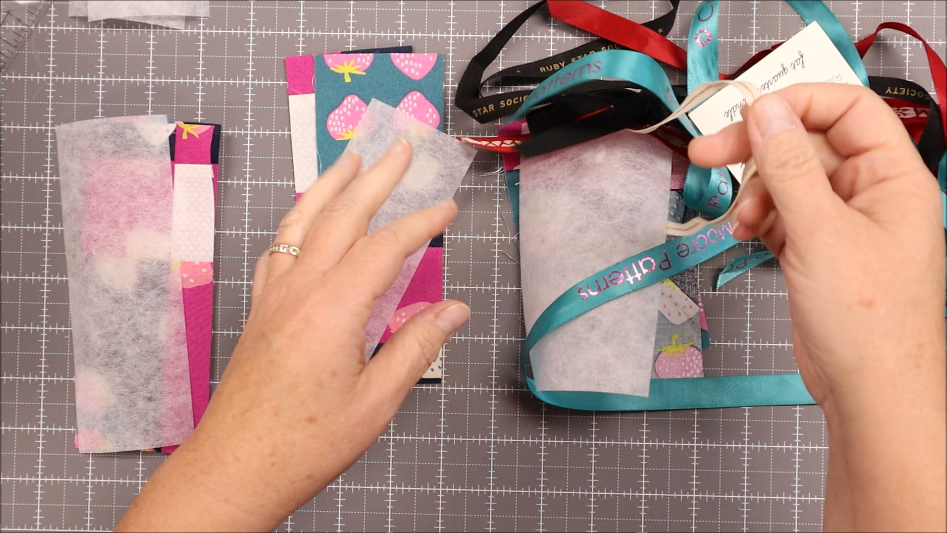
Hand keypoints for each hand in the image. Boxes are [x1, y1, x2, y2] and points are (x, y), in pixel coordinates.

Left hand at [117, 140, 469, 531]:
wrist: (234, 468)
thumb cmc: (305, 443)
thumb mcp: (376, 402)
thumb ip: (416, 347)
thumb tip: (453, 309)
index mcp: (334, 309)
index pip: (386, 248)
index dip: (421, 223)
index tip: (448, 209)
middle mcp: (299, 290)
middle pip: (341, 216)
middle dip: (375, 178)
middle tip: (401, 148)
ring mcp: (273, 297)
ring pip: (302, 223)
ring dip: (329, 186)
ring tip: (350, 159)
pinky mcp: (259, 310)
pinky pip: (278, 249)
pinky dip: (298, 221)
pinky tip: (306, 220)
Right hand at [690, 84, 944, 530]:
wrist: (869, 391)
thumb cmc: (866, 317)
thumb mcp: (821, 232)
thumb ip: (789, 166)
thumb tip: (764, 110)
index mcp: (893, 176)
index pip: (847, 109)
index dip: (796, 103)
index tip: (746, 113)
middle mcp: (870, 192)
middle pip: (808, 144)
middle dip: (759, 150)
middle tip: (706, 154)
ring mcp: (843, 222)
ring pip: (789, 180)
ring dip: (756, 192)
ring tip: (742, 221)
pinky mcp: (818, 250)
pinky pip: (782, 214)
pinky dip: (759, 219)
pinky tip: (746, 234)